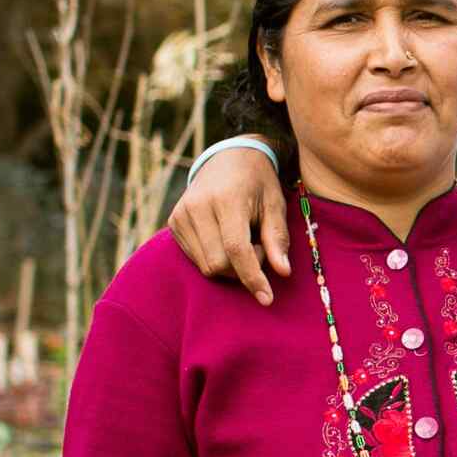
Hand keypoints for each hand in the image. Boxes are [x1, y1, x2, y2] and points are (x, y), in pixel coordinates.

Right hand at [168, 147, 291, 304]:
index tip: (267, 299)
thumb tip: (283, 272)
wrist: (228, 157)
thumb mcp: (276, 205)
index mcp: (226, 199)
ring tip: (243, 241)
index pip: (236, 249)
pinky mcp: (174, 223)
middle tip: (260, 247)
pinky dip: (215, 258)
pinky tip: (225, 240)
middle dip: (244, 268)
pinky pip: (195, 259)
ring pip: (206, 266)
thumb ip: (278, 239)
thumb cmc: (258, 183)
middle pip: (219, 264)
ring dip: (230, 265)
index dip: (252, 277)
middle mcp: (197, 207)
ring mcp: (181, 215)